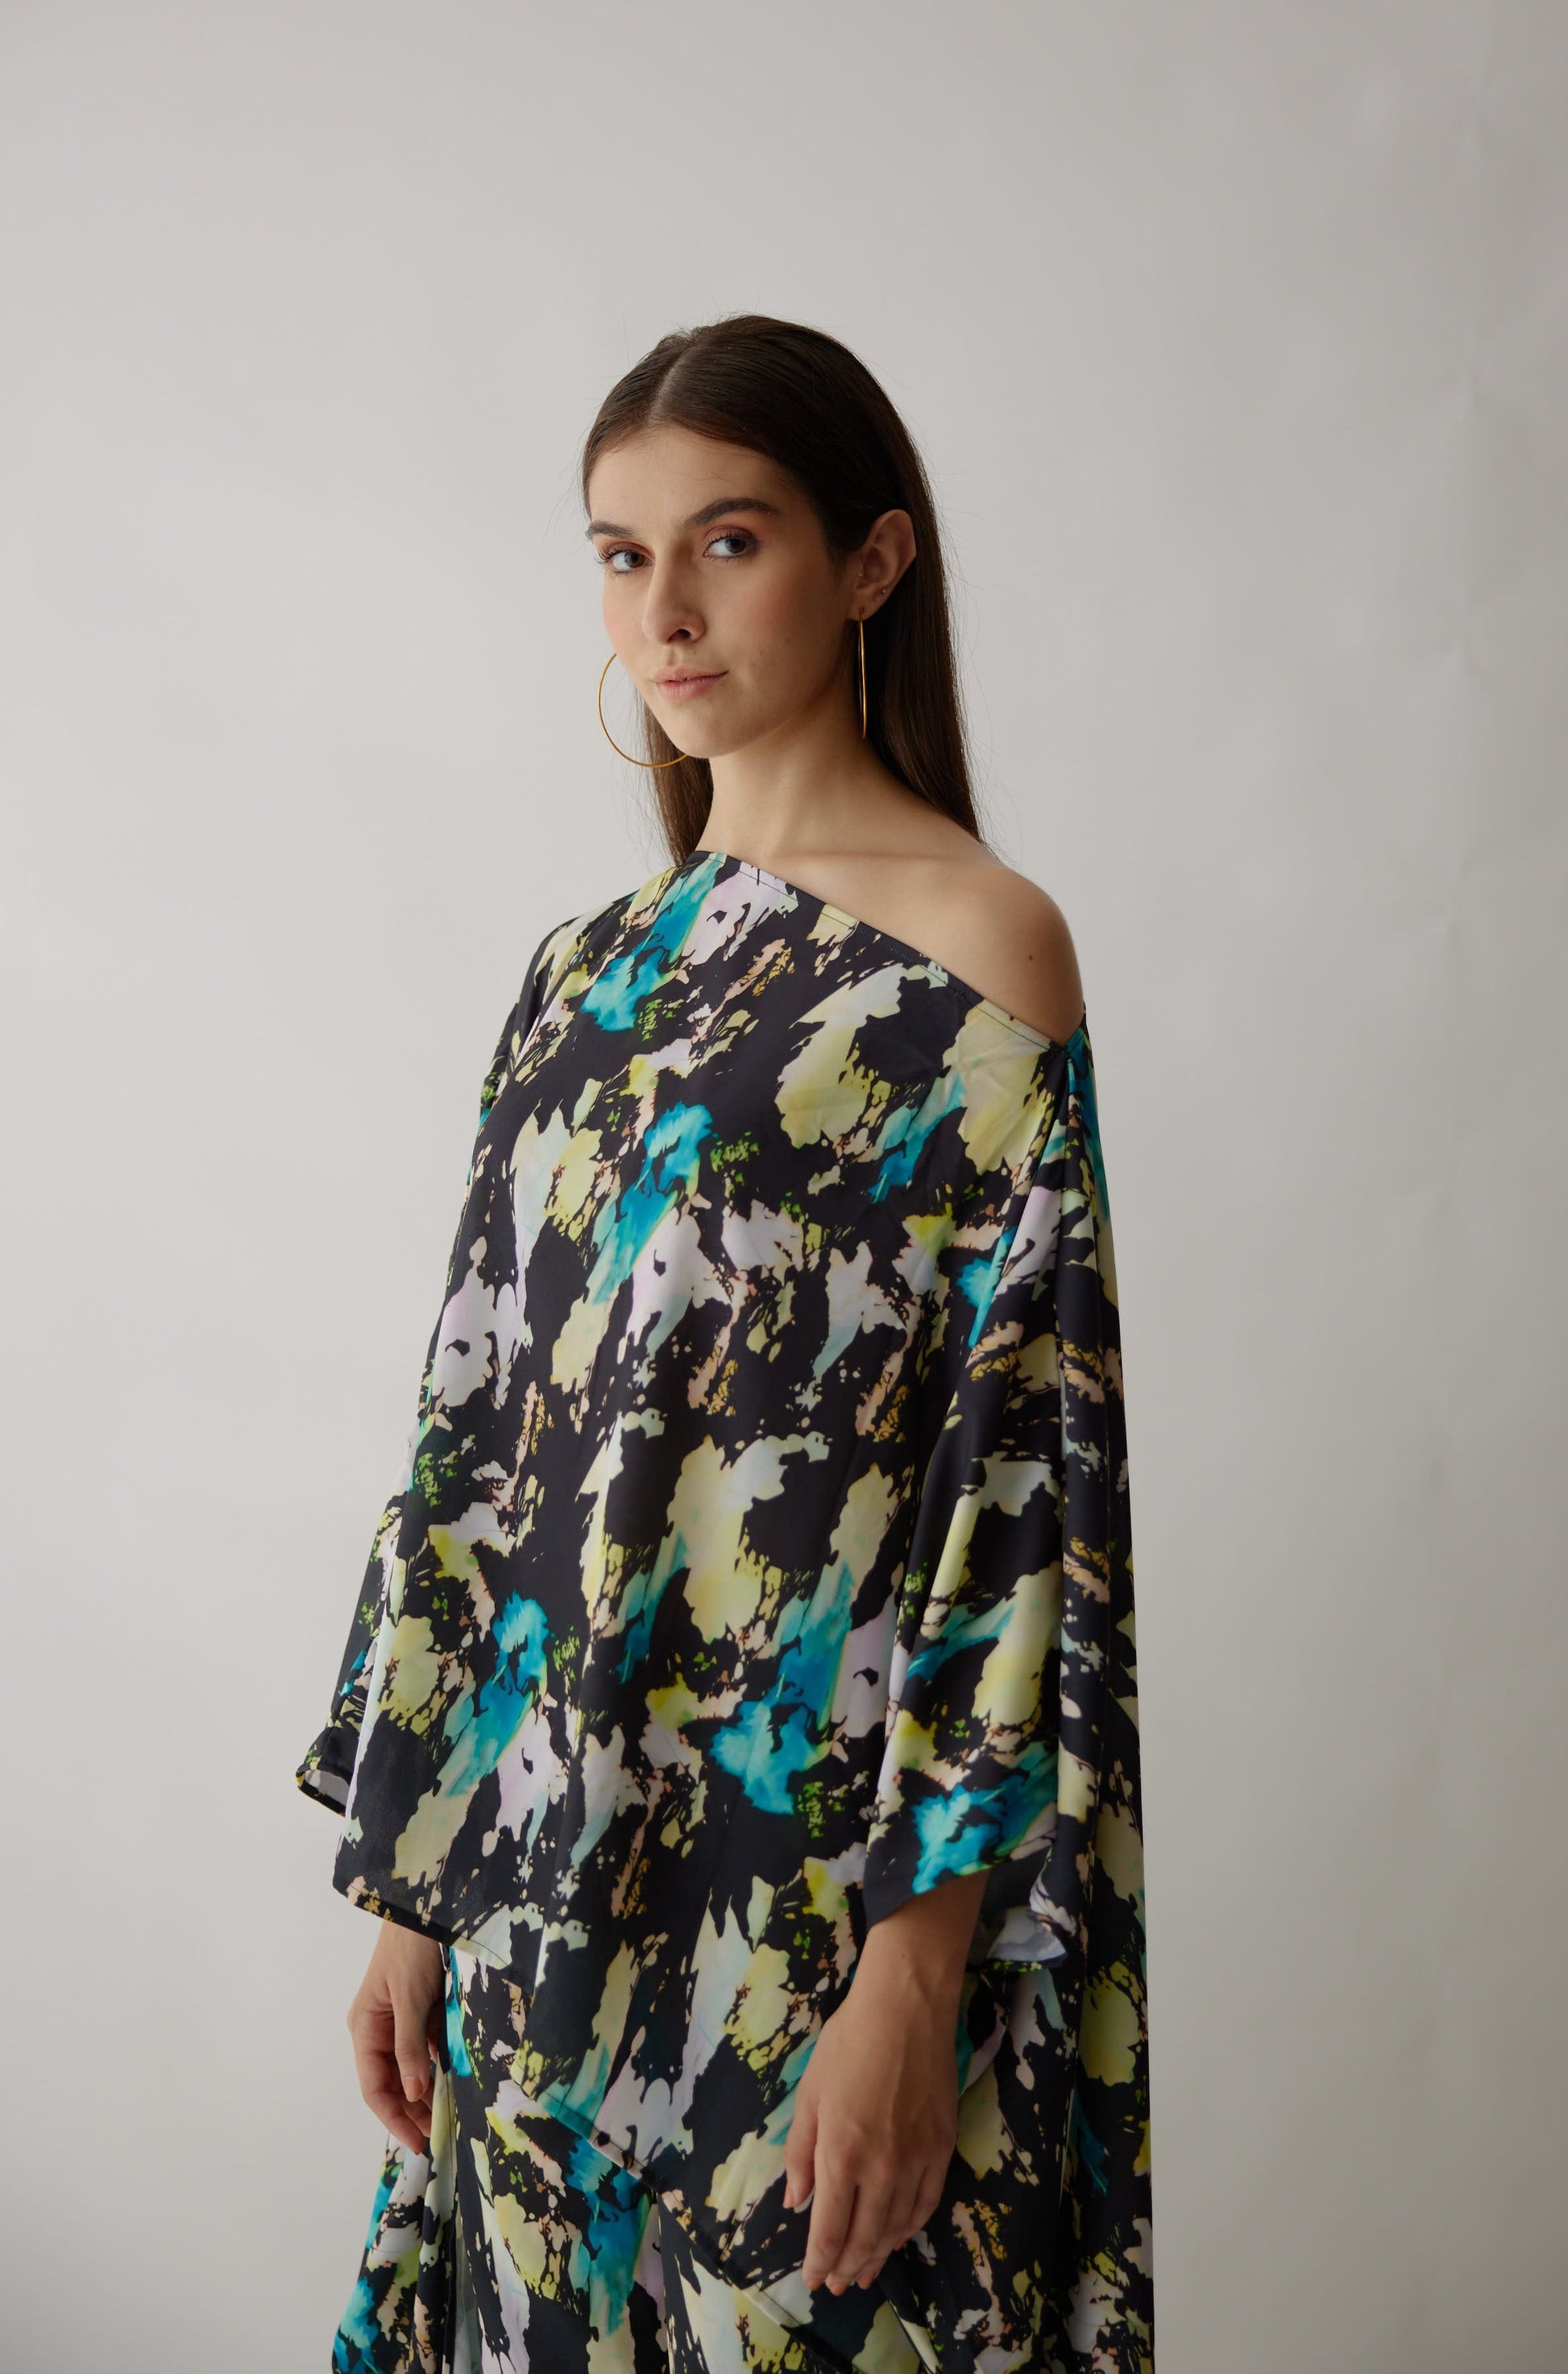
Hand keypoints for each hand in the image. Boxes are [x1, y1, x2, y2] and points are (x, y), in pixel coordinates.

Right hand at [346, 1920, 445, 2153]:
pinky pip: (424, 2049)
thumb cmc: (411, 1947)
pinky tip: (451, 2083)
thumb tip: (414, 2093)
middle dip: (410, 2112)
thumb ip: (410, 2046)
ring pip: (409, 2069)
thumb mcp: (411, 1998)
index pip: (375, 2087)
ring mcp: (398, 2021)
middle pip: (391, 2083)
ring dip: (424, 2093)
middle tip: (436, 2137)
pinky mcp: (419, 2011)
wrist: (427, 1906)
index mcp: (365, 2028)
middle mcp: (377, 2029)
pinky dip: (436, 2068)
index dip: (394, 2118)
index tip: (417, 2142)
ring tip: (446, 2118)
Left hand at [782, 1958, 959, 2296]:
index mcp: (840, 2154)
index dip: (820, 2261)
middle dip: (846, 2267)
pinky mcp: (943, 2148)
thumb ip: (802, 2153)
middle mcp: (880, 2168)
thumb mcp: (811, 2093)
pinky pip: (926, 2204)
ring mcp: (916, 2160)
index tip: (812, 2280)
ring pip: (896, 2227)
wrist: (907, 2008)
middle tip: (837, 2286)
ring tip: (864, 2273)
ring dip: (878, 2255)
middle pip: (863, 2236)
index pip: (829, 2228)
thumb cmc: (849, 2043)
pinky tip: (898, 2236)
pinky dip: (909, 2228)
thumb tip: (797, 2202)